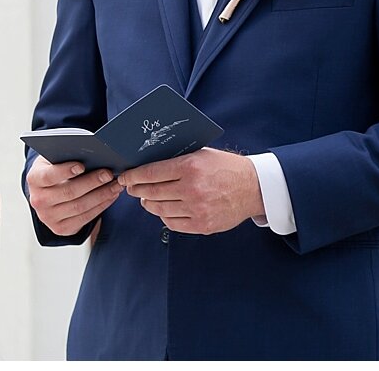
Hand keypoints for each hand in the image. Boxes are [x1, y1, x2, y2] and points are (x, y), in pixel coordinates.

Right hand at [27, 156, 121, 237]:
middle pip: (68, 192)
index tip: (82, 165)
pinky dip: (101, 206)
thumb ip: (66, 155)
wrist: (47, 192)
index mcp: (34, 179)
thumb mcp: (53, 158)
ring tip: (115, 185)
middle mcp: (38, 200)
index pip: (48, 176)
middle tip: (108, 173)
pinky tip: (111, 196)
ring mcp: (49, 217)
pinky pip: (85, 218)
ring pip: (80, 207)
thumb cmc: (55, 169)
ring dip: (101, 195)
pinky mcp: (61, 228)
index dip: (65, 171)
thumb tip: (91, 151)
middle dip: (92, 182)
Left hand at [119, 148, 262, 235]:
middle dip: (138, 190)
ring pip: (160, 209)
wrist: (252, 188)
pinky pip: (172, 223)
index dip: (134, 176)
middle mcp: (192, 188)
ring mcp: (196, 209)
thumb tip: (150, 163)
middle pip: (152, 191)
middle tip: (132, 188)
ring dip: (149, 203)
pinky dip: (163, 216)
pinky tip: (163, 209)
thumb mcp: (202, 154)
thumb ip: (178, 160)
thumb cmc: (226, 168)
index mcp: (190, 167)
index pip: (152, 172)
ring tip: (146, 198)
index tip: (125, 177)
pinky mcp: (201, 224)